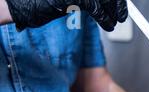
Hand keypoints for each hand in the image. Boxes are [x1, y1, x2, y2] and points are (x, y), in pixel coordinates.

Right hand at [5, 0, 127, 30]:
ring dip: (113, 11)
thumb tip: (105, 3)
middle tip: (122, 15)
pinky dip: (105, 18)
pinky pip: (95, 7)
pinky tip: (108, 25)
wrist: (18, 3)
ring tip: (116, 21)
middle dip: (117, 3)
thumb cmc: (40, 0)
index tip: (121, 4)